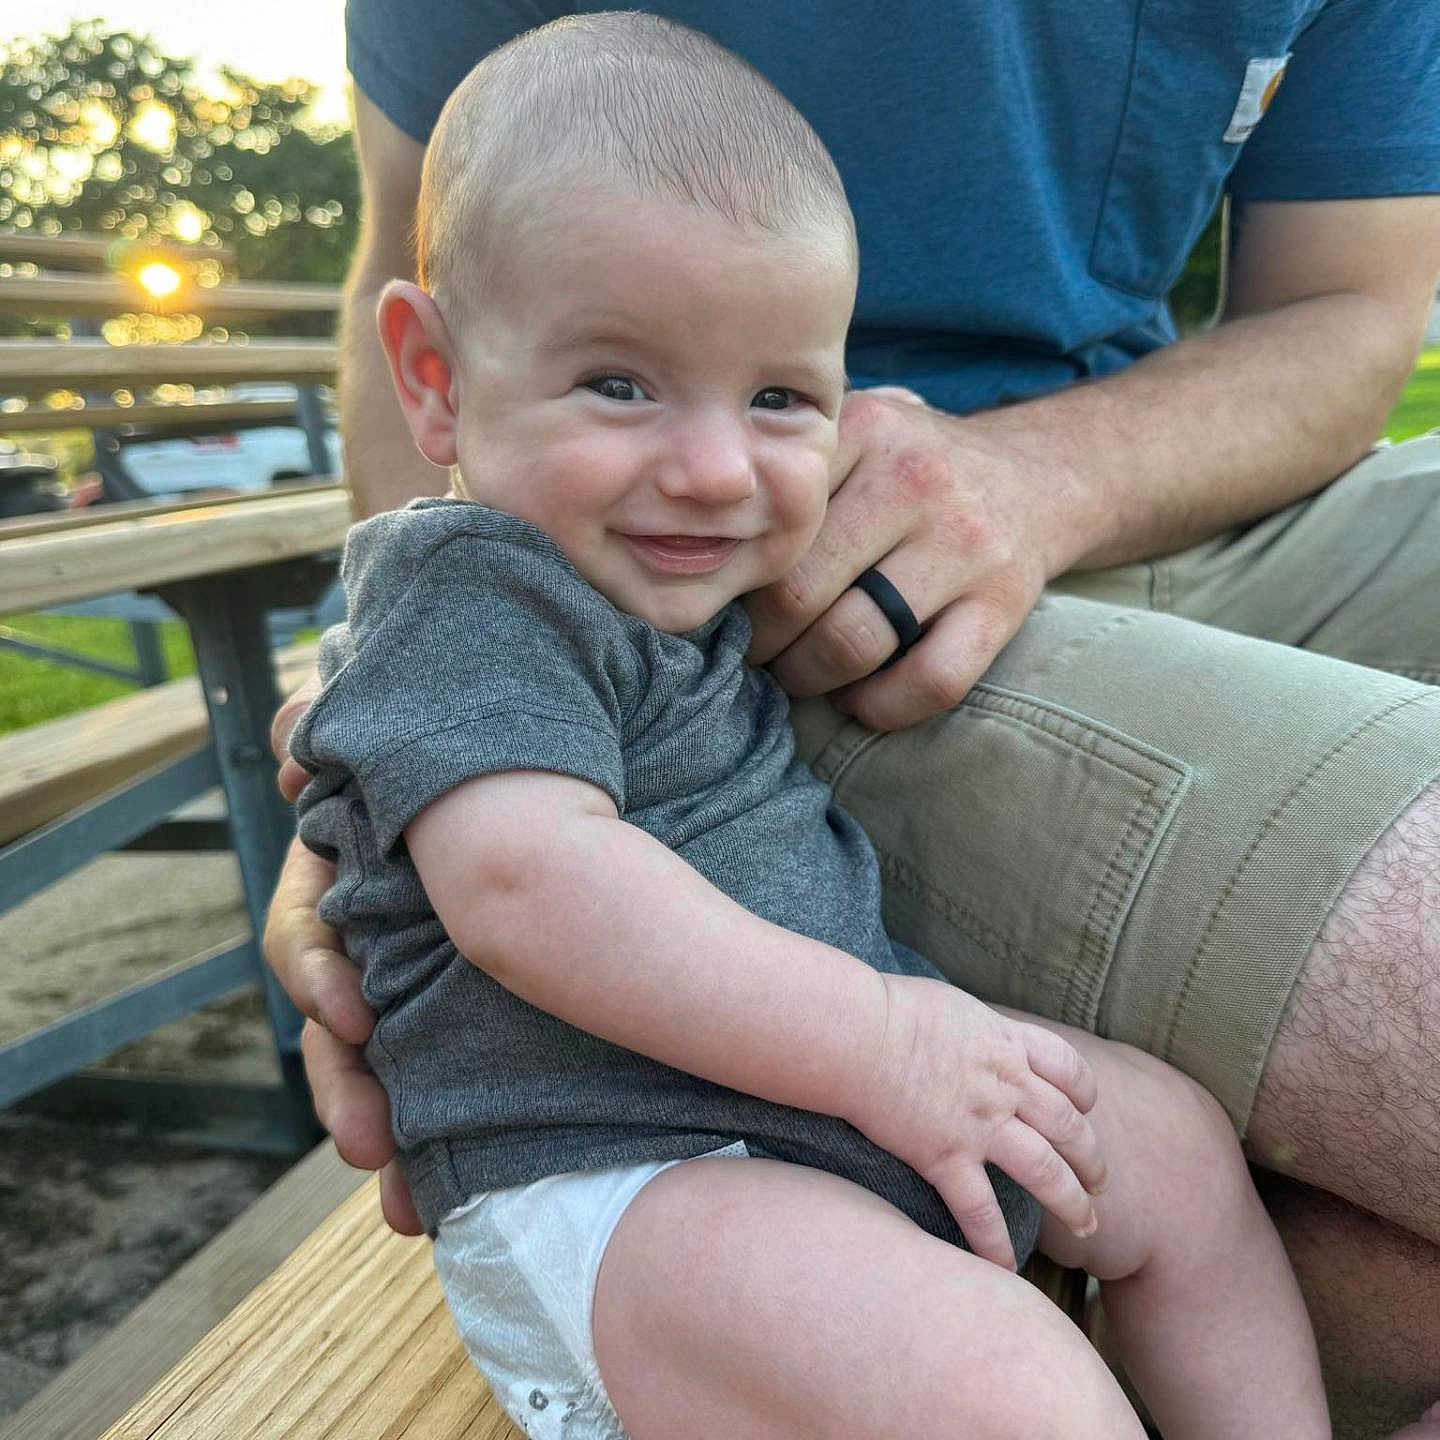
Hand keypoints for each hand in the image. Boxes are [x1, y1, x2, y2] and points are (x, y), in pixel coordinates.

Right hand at [265, 681, 422, 1234]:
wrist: (572, 745)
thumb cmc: (474, 732)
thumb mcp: (410, 727)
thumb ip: (348, 724)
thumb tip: (292, 735)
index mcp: (359, 869)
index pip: (311, 929)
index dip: (319, 973)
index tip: (353, 1016)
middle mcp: (380, 932)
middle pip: (338, 1026)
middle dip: (344, 1086)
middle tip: (366, 1144)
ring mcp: (422, 976)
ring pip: (383, 1067)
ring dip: (382, 1130)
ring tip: (404, 1209)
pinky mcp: (470, 1011)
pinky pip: (445, 1083)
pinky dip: (435, 1146)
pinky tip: (428, 1208)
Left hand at [745, 386, 1055, 730]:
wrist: (1039, 476)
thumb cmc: (914, 467)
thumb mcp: (857, 431)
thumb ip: (789, 465)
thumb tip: (688, 529)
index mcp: (862, 432)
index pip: (764, 525)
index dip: (731, 581)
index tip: (724, 603)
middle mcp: (913, 481)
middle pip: (797, 593)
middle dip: (761, 643)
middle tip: (755, 652)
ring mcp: (964, 545)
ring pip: (854, 643)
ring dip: (811, 679)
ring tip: (802, 675)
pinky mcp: (1003, 604)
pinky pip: (930, 682)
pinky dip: (881, 707)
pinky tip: (862, 697)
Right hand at [847, 975, 1105, 1269]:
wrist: (856, 1034)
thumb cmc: (889, 1008)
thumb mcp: (951, 1004)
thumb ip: (972, 1026)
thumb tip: (967, 1030)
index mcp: (1007, 1044)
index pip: (1069, 1070)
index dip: (1084, 1094)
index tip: (1086, 1110)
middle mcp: (1006, 1087)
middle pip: (1069, 1128)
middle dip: (1091, 1159)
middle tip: (1099, 1184)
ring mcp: (980, 1126)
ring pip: (1047, 1172)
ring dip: (1072, 1203)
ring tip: (1087, 1227)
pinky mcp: (946, 1158)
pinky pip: (981, 1212)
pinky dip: (997, 1244)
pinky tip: (1007, 1268)